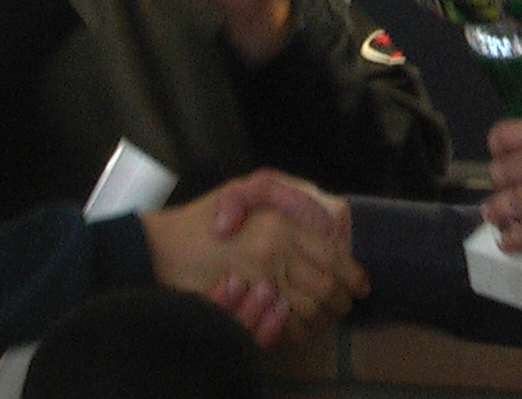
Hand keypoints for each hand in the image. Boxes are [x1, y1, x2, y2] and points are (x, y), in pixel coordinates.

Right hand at [144, 170, 363, 345]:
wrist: (161, 246)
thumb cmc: (202, 218)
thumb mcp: (241, 191)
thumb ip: (281, 192)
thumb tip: (325, 214)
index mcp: (279, 221)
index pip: (331, 252)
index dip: (351, 273)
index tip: (360, 284)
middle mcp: (274, 247)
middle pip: (325, 284)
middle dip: (340, 299)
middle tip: (345, 306)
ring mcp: (258, 275)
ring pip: (308, 306)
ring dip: (321, 317)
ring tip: (326, 318)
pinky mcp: (243, 300)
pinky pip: (282, 324)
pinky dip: (296, 330)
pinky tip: (299, 328)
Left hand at [482, 113, 521, 255]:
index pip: (503, 135)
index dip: (498, 146)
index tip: (503, 154)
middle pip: (499, 171)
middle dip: (501, 180)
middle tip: (506, 186)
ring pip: (503, 204)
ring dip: (497, 210)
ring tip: (494, 214)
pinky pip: (520, 234)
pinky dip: (511, 240)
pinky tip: (508, 241)